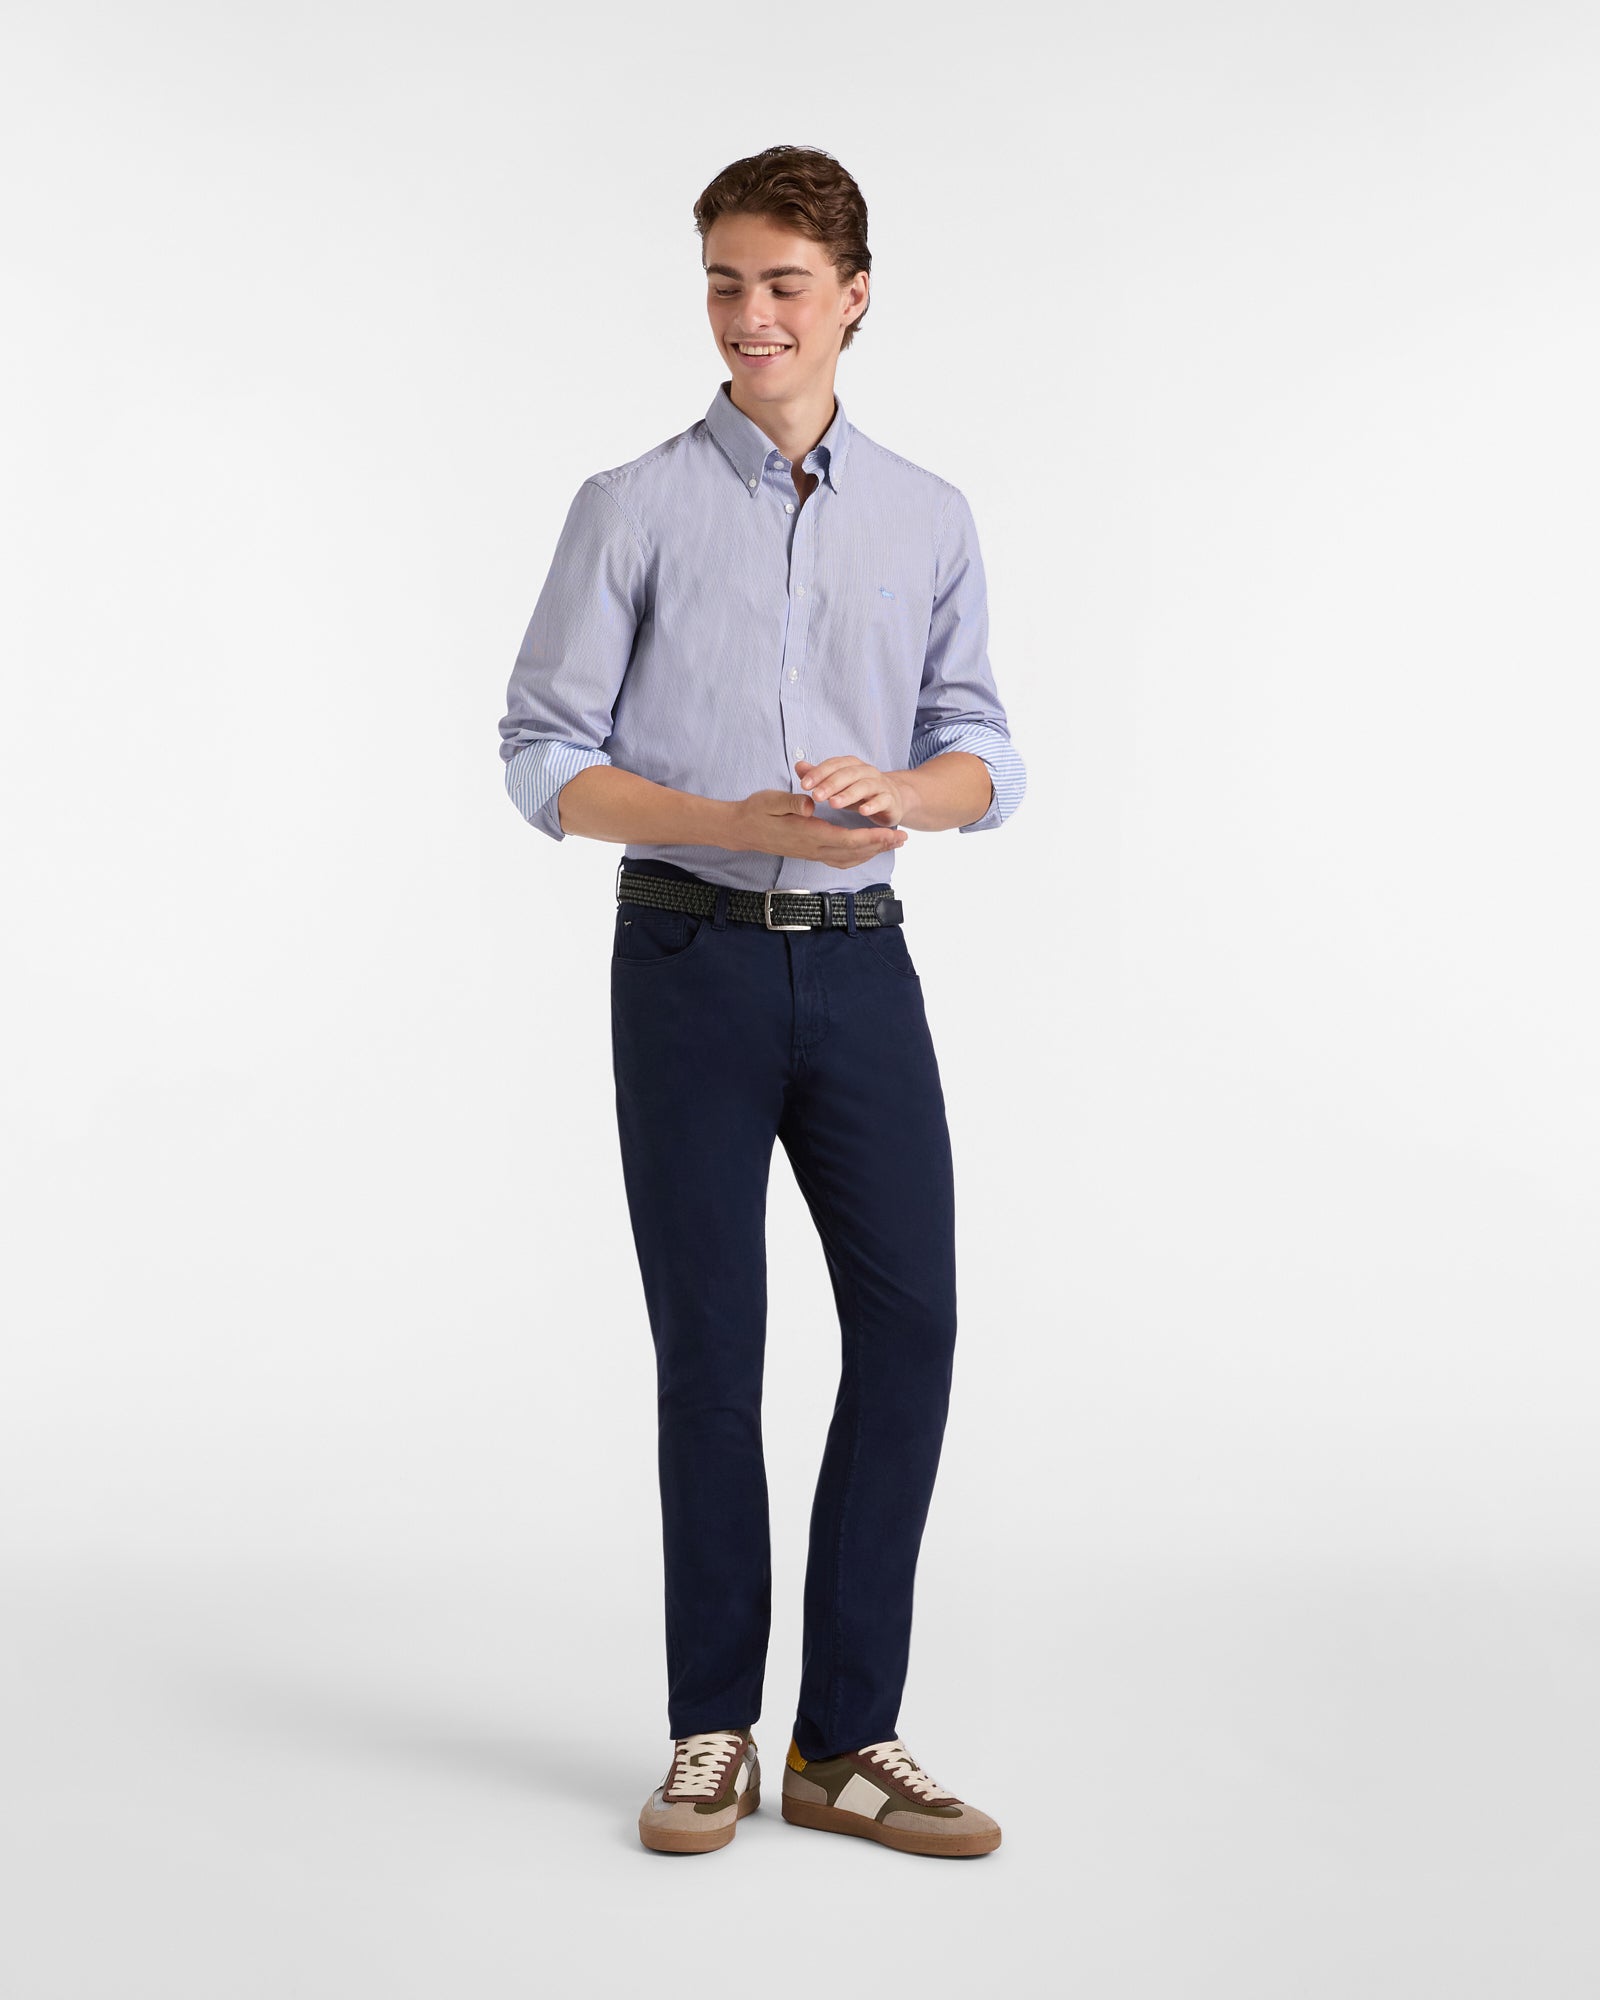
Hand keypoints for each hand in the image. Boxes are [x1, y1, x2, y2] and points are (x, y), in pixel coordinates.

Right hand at [726, 786, 909, 865]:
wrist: (742, 829)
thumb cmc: (757, 811)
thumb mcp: (772, 801)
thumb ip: (792, 802)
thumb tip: (810, 804)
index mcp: (809, 835)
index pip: (848, 839)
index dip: (873, 838)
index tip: (893, 833)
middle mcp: (814, 848)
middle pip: (855, 852)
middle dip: (881, 846)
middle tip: (904, 839)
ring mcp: (812, 853)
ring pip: (850, 858)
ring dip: (873, 852)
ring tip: (892, 844)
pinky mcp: (810, 853)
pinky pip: (840, 860)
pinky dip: (858, 856)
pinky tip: (867, 850)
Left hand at [794, 756, 907, 826]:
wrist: (892, 800)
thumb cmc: (859, 793)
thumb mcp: (838, 784)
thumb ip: (819, 775)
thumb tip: (799, 765)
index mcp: (852, 765)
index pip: (834, 764)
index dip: (819, 773)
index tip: (804, 785)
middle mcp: (867, 771)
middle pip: (848, 774)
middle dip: (831, 784)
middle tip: (816, 795)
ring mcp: (880, 785)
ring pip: (864, 786)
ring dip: (848, 794)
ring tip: (833, 804)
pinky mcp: (890, 800)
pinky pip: (883, 800)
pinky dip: (873, 805)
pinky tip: (863, 812)